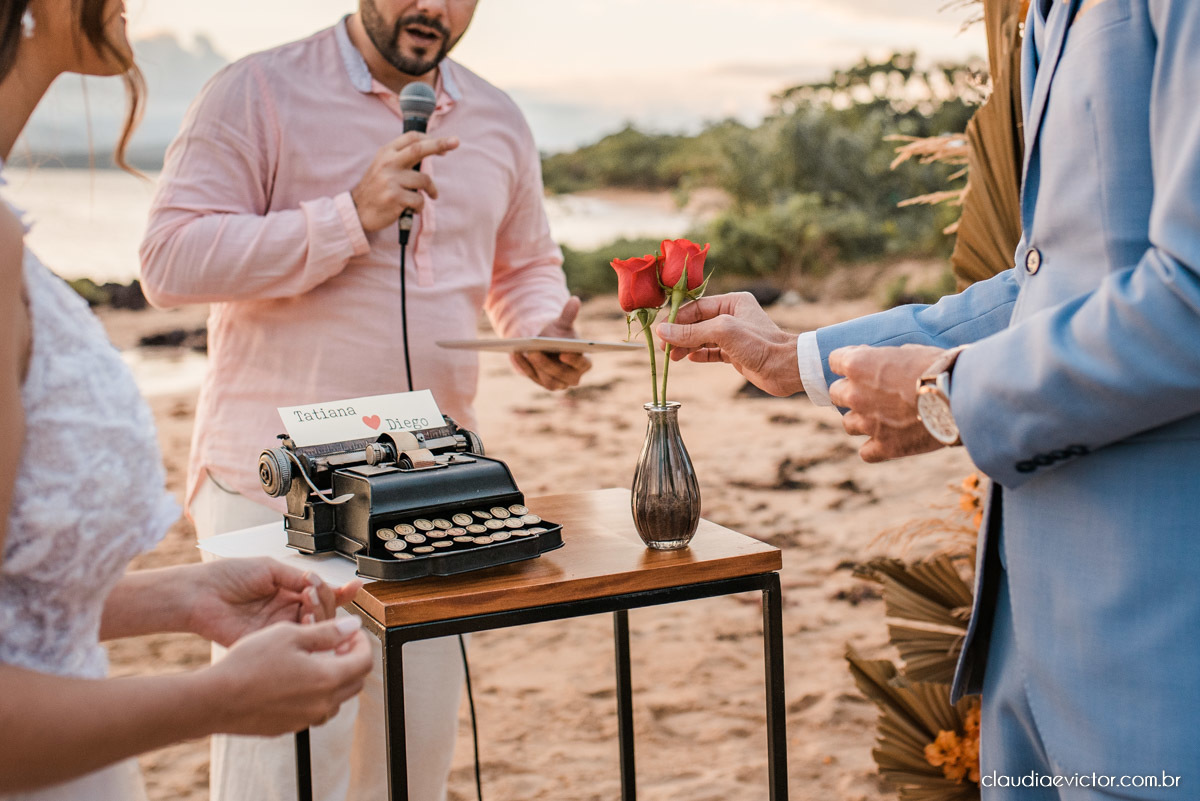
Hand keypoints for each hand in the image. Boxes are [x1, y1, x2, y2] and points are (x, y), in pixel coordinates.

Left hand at [186, 558, 362, 647]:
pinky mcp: (270, 644)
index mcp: (288, 592)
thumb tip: (321, 583)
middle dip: (327, 601)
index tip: (356, 587)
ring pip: (315, 628)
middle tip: (313, 591)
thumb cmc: (227, 577)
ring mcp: (280, 629)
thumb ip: (297, 578)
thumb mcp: (270, 569)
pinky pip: (298, 642)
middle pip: (324, 613)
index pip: (322, 596)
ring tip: (309, 600)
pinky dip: (308, 631)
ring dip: (320, 614)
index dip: (340, 593)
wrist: (199, 595)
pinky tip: (308, 619)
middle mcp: (287, 612)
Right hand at [206, 618, 372, 735]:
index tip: (350, 632)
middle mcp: (322, 704)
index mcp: (327, 678)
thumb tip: (352, 626)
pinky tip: (295, 678)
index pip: (364, 661)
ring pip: (337, 698)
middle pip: (355, 682)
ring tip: (314, 659)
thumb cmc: (248, 665)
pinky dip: (316, 693)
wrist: (215, 700)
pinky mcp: (290, 727)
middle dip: (351, 659)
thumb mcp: (290, 635)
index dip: (361, 642)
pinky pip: (315, 710)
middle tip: (336, 643)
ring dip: (335, 678)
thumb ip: (327, 632)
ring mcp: (306, 718)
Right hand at [350, 132, 459, 232]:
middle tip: (456, 141)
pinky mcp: (394, 197)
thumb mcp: (383, 167)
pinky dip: (420, 206)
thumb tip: (429, 150)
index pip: (411, 138)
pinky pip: (420, 200)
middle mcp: (388, 163)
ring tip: (425, 198)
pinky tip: (411, 208)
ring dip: (430, 191)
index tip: (445, 146)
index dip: (430, 139)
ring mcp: (391, 180)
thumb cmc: (376, 189)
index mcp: (386, 152)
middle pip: (419, 149)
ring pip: (424, 180)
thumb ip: (401, 158)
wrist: (357, 211)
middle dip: (439, 144)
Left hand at [510, 296, 592, 390]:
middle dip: (548, 364)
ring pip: (548, 380)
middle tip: (535, 351)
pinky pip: (533, 376)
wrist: (548, 346)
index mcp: (584, 362)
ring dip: (535, 366)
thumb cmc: (560, 335)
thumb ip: (569, 314)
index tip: (563, 353)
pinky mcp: (543, 383)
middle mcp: (573, 377)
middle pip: (563, 374)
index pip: (583, 364)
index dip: (574, 360)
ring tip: (525, 351)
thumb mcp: (563, 325)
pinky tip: (515, 353)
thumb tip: (574, 300)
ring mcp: (558, 383)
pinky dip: (524, 365)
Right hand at [655, 292, 802, 396]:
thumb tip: (663, 331)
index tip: (660, 332)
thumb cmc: (759, 344)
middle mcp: (732, 316)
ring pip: (702, 338)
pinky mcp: (735, 353)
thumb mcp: (722, 332)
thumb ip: (692, 331)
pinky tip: (689, 358)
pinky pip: (711, 351)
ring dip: (686, 346)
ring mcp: (734, 335)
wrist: (785, 368)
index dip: (677, 319)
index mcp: (732, 302)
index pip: (696, 307)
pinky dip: (699, 354)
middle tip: (664, 348)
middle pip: (697, 322)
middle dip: (680, 334)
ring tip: (673, 357)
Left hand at [827, 344, 946, 461]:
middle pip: (836, 394)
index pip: (835, 360)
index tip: (863, 365)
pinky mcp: (885, 446)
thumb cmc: (939, 367)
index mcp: (858, 364)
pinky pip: (866, 452)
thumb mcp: (909, 350)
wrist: (961, 396)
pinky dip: (875, 448)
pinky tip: (889, 440)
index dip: (849, 362)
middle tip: (872, 392)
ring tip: (883, 417)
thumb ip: (886, 359)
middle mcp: (855, 394)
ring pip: (848, 424)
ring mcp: (868, 423)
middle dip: (851, 391)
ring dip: (861, 419)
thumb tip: (882, 364)